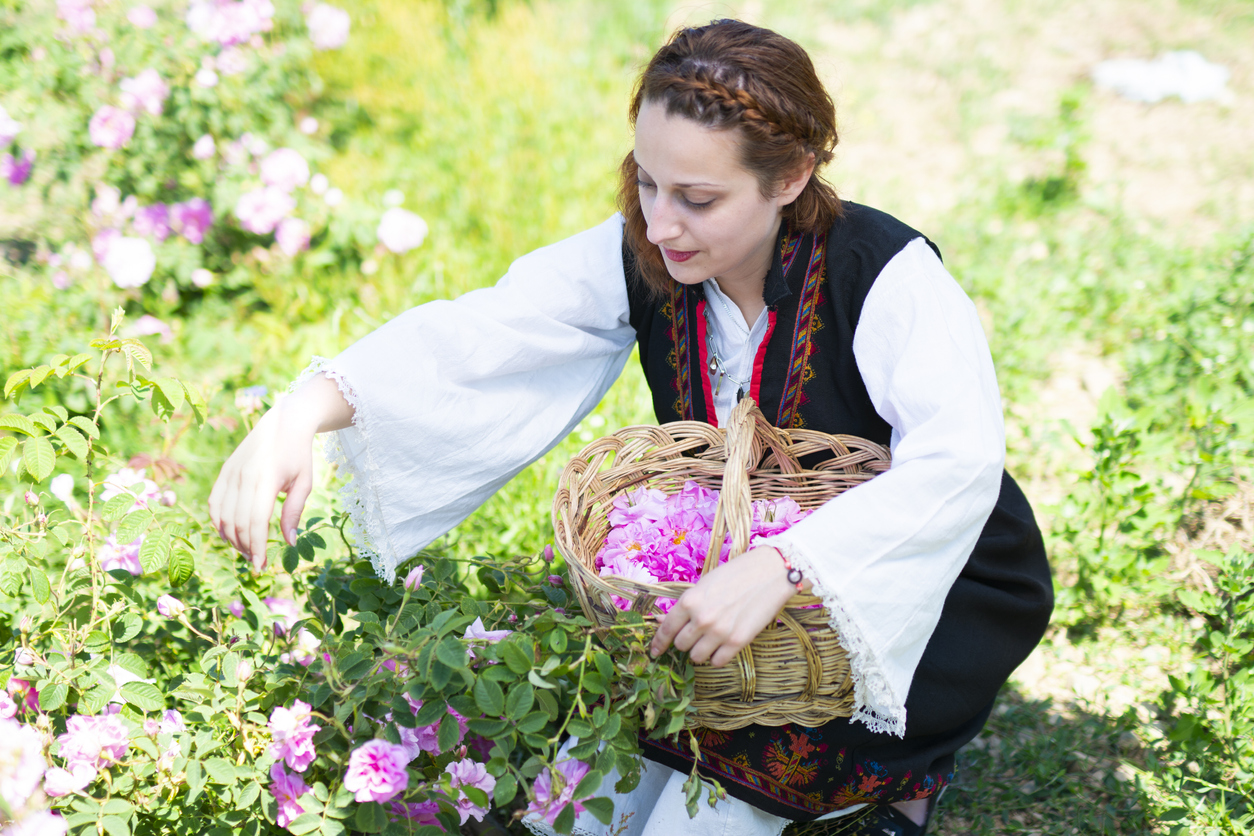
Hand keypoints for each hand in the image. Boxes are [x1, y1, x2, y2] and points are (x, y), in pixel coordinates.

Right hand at [208, 374, 351, 569]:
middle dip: (245, 547)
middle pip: (236, 522)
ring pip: (222, 515)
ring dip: (231, 538)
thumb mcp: (304, 483)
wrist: (283, 423)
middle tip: (257, 561)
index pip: (255, 522)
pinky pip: (214, 503)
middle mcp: (243, 476)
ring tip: (247, 549)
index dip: (257, 547)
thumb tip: (289, 542)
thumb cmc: (299, 456)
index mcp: (266, 479)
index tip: (261, 566)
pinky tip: (230, 534)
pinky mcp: (224, 471)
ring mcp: (230, 473)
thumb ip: (294, 512)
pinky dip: (218, 522)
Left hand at [650, 546, 798, 666]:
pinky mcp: (738, 642)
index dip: (658, 643)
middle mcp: (702, 619)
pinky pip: (717, 662)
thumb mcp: (704, 584)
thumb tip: (664, 620)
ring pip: (696, 657)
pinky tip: (722, 645)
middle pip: (680, 645)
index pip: (666, 630)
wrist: (770, 573)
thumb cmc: (735, 574)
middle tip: (696, 633)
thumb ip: (685, 605)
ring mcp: (719, 632)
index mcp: (690, 601)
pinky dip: (717, 656)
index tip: (655, 651)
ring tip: (710, 639)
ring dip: (700, 651)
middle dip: (685, 641)